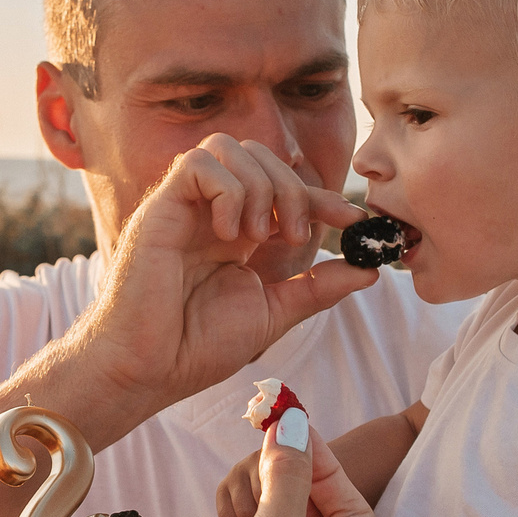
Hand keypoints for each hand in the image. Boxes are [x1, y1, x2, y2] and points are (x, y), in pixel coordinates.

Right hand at [76, 135, 373, 420]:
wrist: (147, 368)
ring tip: (255, 235)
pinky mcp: (160, 207)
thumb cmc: (195, 347)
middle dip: (292, 187)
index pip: (285, 190)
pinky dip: (227, 190)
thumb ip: (317, 288)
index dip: (323, 196)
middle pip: (261, 155)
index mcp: (235, 232)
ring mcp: (184, 206)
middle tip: (293, 233)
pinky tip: (227, 233)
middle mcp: (210, 212)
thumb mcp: (273, 313)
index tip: (353, 219)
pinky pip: (200, 163)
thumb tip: (370, 271)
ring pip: (230, 148)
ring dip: (258, 185)